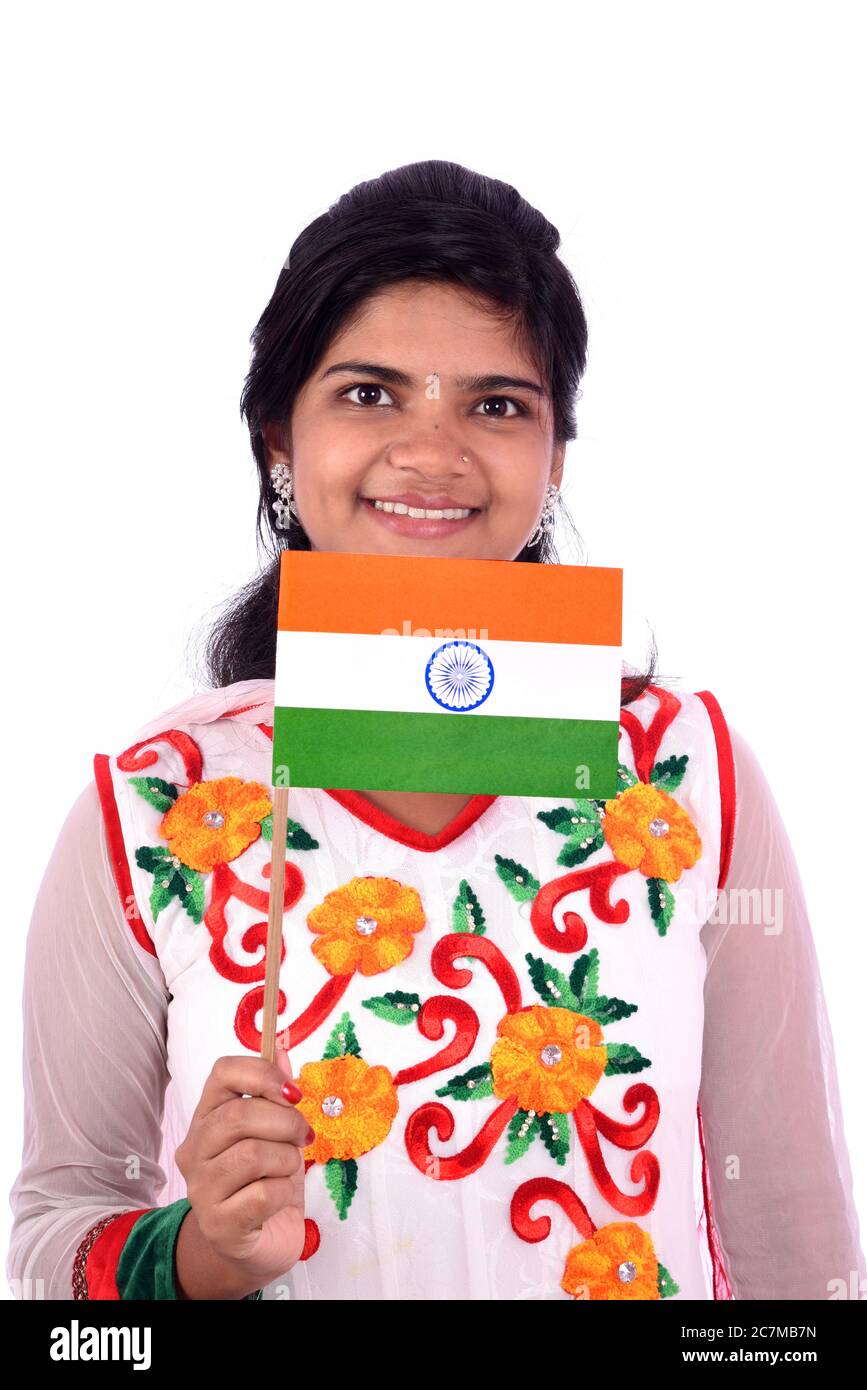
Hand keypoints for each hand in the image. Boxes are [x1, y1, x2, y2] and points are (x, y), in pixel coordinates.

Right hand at [174, 1044, 312, 1295]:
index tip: (293, 1093)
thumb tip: (281, 1046)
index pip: (223, 1073)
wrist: (259, 1246)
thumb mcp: (277, 1132)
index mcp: (207, 1118)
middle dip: (285, 1122)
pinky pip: (264, 1193)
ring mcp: (201, 1190)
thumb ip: (276, 1091)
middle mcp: (195, 1150)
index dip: (263, 1074)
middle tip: (303, 1135)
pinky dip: (285, 1192)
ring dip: (287, 1160)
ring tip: (288, 1169)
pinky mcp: (219, 1225)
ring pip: (253, 1154)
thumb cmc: (267, 1183)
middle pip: (239, 1115)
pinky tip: (280, 1199)